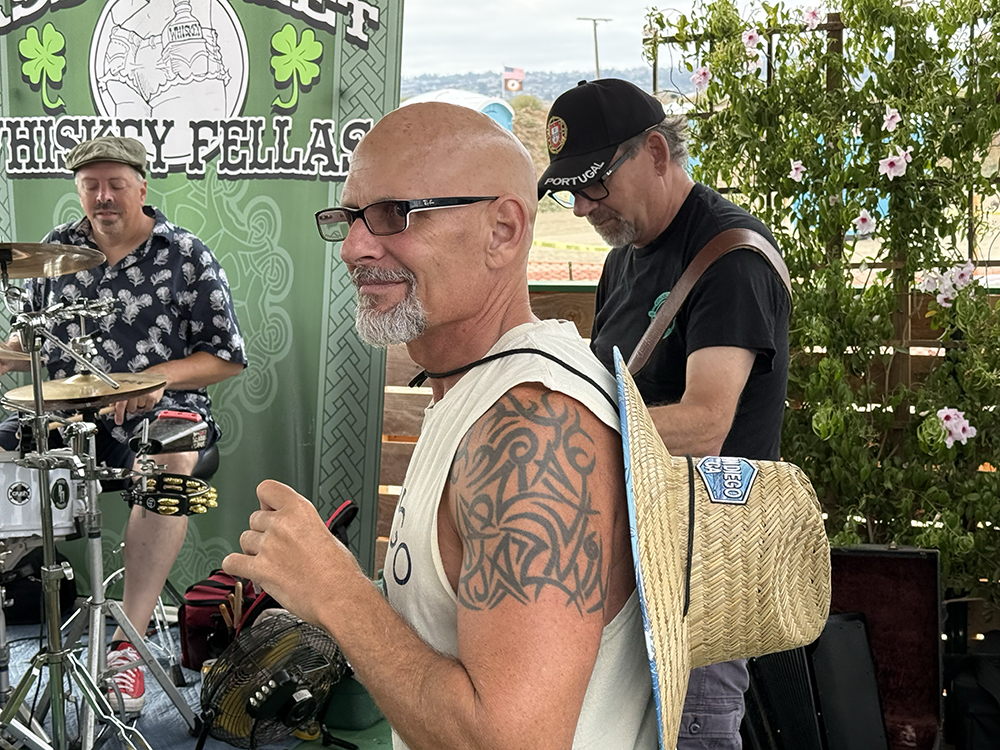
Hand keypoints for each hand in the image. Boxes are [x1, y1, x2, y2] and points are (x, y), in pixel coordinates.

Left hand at [112, 385, 165, 424]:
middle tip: (134, 402)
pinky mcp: (152, 398)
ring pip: (139, 410)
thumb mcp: (127, 387)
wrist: (155, 376)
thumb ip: (119, 398)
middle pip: (130, 409)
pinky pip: (147, 409)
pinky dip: (147, 407)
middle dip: (131, 408)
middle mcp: (135, 392)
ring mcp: (144, 395)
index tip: (118, 421)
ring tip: (141, 398)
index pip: (120, 404)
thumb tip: (112, 408)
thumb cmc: (140, 381)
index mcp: (126, 389)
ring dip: (139, 407)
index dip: (118, 414)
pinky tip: (147, 400)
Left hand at [223, 480, 360, 625]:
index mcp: (300, 510)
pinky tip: (244, 569)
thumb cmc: (339, 571)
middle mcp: (282, 524)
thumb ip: (300, 522)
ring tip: (269, 561)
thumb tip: (286, 522)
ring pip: (244, 539)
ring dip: (253, 550)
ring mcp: (269, 546)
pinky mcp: (260, 569)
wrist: (340, 596)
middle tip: (277, 545)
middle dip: (263, 531)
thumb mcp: (324, 531)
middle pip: (254, 517)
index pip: (266, 489)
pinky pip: (232, 562)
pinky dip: (236, 566)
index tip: (268, 509)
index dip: (266, 501)